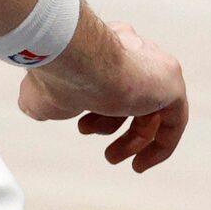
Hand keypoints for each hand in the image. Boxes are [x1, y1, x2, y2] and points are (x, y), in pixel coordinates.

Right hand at [20, 19, 186, 171]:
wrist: (75, 59)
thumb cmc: (53, 72)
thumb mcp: (38, 92)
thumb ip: (44, 99)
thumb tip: (37, 109)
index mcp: (101, 46)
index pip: (109, 79)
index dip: (96, 110)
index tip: (83, 128)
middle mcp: (132, 52)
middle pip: (130, 96)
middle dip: (111, 124)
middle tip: (91, 137)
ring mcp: (153, 68)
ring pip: (150, 111)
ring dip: (131, 141)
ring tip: (111, 157)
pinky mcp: (170, 85)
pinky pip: (173, 121)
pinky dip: (159, 145)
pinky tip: (140, 164)